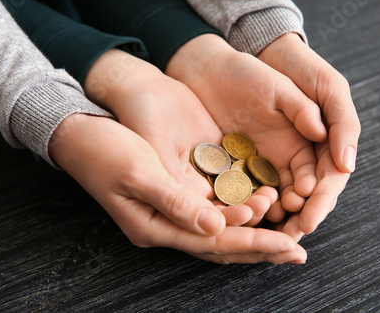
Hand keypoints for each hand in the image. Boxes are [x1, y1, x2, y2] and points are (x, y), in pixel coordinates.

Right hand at [48, 114, 306, 263]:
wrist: (82, 127)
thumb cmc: (103, 149)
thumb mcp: (138, 172)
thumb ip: (176, 201)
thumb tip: (216, 227)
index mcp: (154, 226)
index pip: (213, 242)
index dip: (252, 243)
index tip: (287, 245)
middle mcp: (168, 222)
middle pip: (222, 243)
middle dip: (261, 246)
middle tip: (297, 251)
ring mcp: (175, 206)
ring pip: (223, 226)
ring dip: (255, 229)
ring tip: (289, 228)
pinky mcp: (181, 186)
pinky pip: (216, 204)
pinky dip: (240, 207)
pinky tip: (264, 204)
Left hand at [258, 33, 360, 238]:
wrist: (236, 61)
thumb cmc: (287, 66)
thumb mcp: (319, 83)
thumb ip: (335, 116)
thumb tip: (343, 159)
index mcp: (323, 138)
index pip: (330, 177)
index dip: (322, 199)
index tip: (311, 216)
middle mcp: (301, 152)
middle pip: (307, 193)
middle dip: (302, 216)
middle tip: (292, 235)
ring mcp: (274, 156)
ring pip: (282, 194)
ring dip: (280, 216)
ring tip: (272, 233)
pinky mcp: (248, 158)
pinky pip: (255, 186)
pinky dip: (255, 202)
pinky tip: (249, 216)